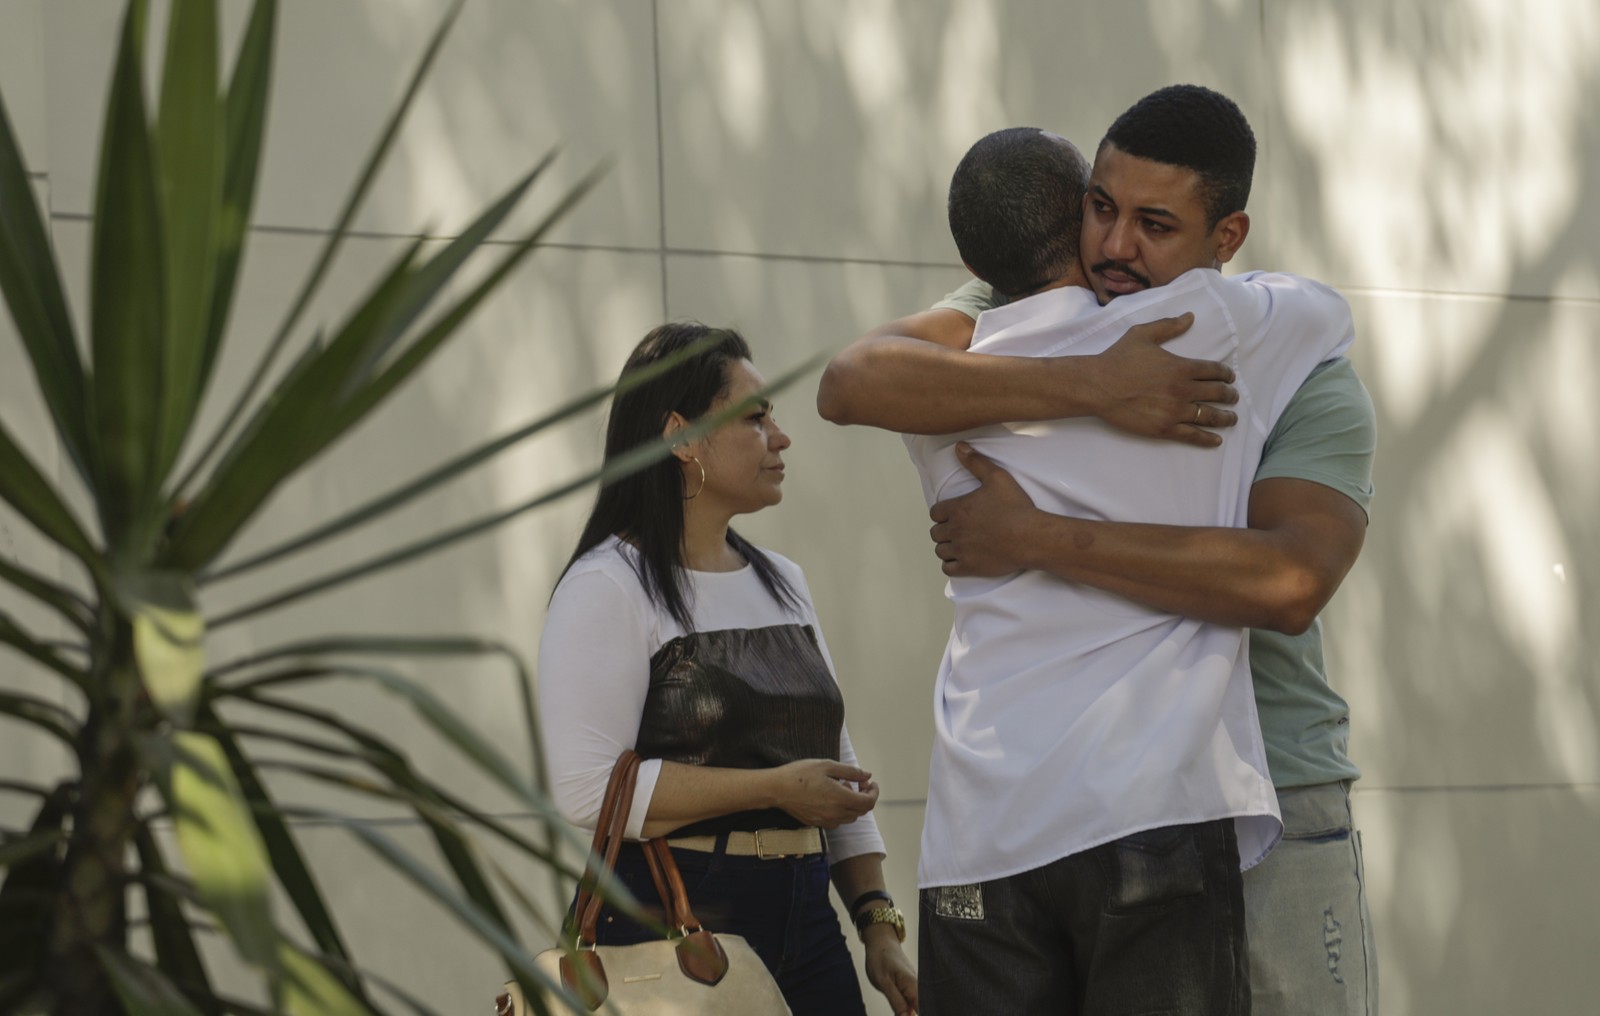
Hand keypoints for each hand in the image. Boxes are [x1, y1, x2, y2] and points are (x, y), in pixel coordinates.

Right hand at [769, 759, 878, 827]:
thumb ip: (851, 771)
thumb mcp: (827, 765)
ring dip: (852, 804)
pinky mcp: (816, 823)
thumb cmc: (800, 774)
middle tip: (858, 782)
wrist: (776, 789)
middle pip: (861, 811)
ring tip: (842, 787)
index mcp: (840, 798)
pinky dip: (841, 810)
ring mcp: (825, 821)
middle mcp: (835, 814)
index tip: (870, 782)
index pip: (868, 803)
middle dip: (864, 797)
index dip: (874, 792)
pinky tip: (831, 797)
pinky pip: (837, 821)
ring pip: (850, 817)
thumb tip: (867, 775)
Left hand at [864, 927, 917, 1014]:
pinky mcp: (910, 987)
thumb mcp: (883, 982)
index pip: (924, 1008)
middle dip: (914, 1013)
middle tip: (900, 1011)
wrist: (881, 941)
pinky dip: (908, 1007)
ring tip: (895, 997)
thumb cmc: (880, 957)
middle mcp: (918, 986)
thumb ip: (896, 1001)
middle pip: (922, 1008)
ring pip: (916, 1006)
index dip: (920, 1014)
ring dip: (910, 1012)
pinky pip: (912, 1001)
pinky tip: (902, 1010)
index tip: (909, 1015)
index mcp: (913, 985)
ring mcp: (914, 986)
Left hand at [929, 444, 1038, 576]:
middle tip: (957, 529)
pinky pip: (948, 569)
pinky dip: (951, 564)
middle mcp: (954, 530)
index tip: (952, 514)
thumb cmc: (1015, 507)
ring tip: (959, 544)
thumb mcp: (997, 477)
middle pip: (935, 532)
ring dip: (946, 547)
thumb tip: (959, 447)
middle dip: (944, 530)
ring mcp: (961, 550)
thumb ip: (976, 462)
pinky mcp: (969, 567)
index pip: (935, 512)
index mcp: (957, 509)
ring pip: (940, 550)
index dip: (942, 513)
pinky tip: (961, 559)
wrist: (1029, 536)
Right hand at [1078, 313, 1237, 446]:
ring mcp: (1175, 411)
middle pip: (1217, 393)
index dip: (1226, 374)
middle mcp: (1183, 390)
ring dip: (1225, 417)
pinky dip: (1208, 438)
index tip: (1229, 377)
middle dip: (1230, 395)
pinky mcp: (1164, 428)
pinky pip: (1192, 435)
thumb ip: (1169, 326)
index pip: (1215, 371)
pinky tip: (1217, 440)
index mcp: (1181, 367)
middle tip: (1233, 397)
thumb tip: (1190, 317)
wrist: (1098, 386)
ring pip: (1210, 416)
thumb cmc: (1118, 358)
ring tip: (1231, 419)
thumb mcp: (1142, 334)